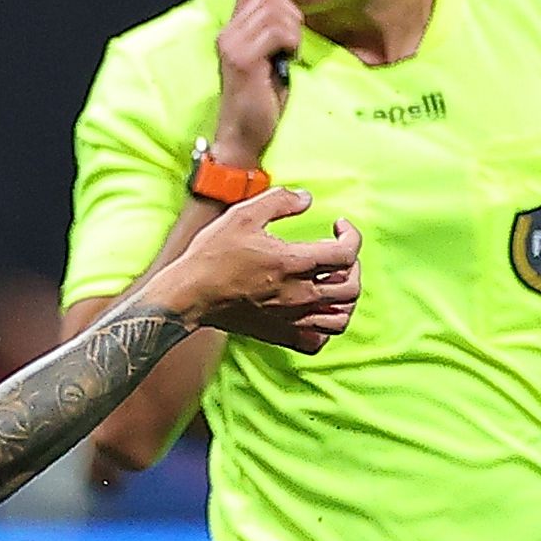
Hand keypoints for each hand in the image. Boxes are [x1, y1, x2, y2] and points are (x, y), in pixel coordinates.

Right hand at [149, 189, 359, 354]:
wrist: (187, 296)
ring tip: (333, 284)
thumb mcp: (243, 214)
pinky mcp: (278, 334)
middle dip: (352, 265)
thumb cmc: (212, 255)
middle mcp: (299, 295)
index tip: (337, 225)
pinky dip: (325, 329)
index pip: (347, 253)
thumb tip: (307, 198)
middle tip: (338, 253)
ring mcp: (291, 318)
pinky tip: (316, 313)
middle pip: (351, 286)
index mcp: (295, 263)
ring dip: (345, 299)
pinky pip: (317, 342)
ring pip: (341, 318)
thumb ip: (280, 200)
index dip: (351, 234)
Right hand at [212, 0, 303, 166]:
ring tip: (290, 51)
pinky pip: (277, 31)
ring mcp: (232, 45)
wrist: (244, 133)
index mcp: (232, 29)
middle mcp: (227, 33)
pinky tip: (288, 59)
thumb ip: (271, 27)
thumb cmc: (260, 97)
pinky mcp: (242, 58)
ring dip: (293, 30)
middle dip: (292, 12)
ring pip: (275, 11)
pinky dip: (292, 42)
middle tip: (293, 40)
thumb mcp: (267, 55)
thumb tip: (291, 0)